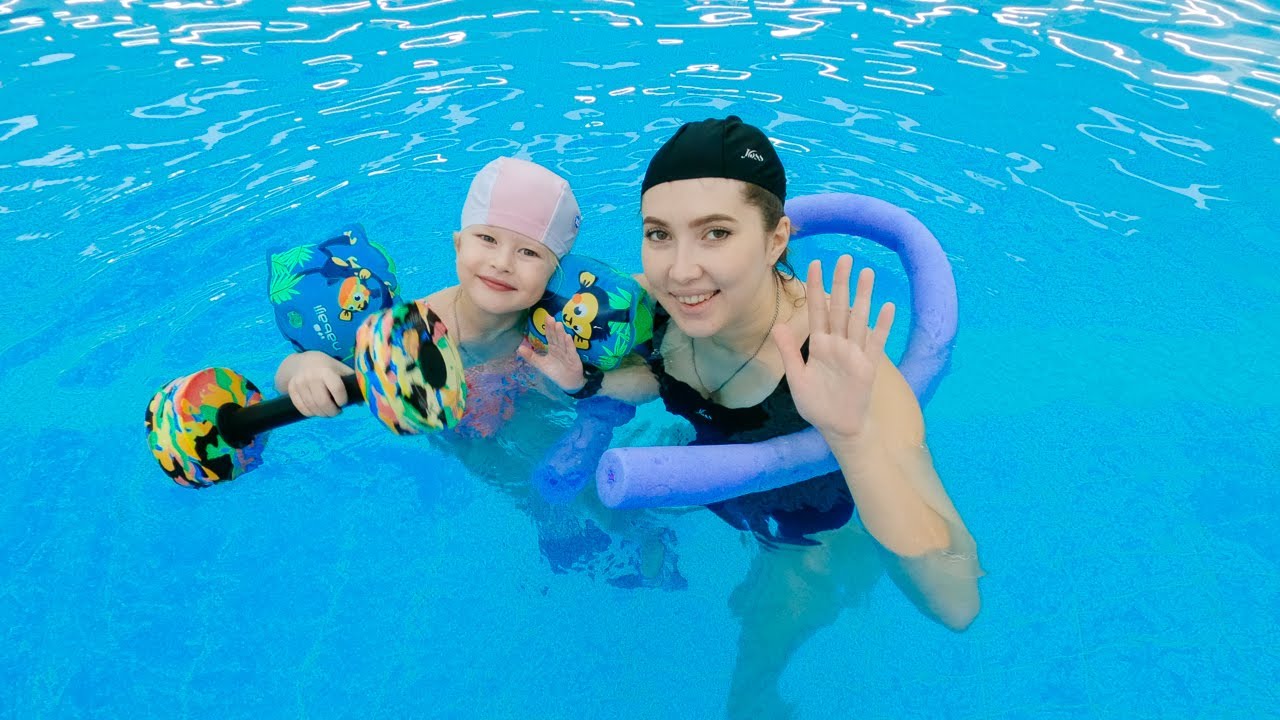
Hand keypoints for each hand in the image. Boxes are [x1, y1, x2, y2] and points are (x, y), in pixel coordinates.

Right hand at [286, 352, 352, 417]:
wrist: (302, 362)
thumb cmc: (327, 367)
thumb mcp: (341, 369)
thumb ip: (352, 382)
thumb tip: (365, 399)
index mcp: (327, 371)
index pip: (337, 389)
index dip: (342, 400)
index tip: (343, 403)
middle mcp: (312, 376)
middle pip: (323, 402)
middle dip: (332, 412)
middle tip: (336, 412)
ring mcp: (300, 383)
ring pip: (312, 407)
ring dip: (322, 414)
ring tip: (327, 411)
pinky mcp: (291, 389)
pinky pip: (301, 407)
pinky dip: (310, 413)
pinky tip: (316, 411)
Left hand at [518, 319, 586, 392]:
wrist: (569, 383)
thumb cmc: (556, 372)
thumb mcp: (541, 364)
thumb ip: (531, 356)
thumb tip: (518, 348)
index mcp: (553, 348)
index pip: (550, 336)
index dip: (548, 328)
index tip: (546, 317)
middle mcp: (560, 348)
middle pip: (556, 337)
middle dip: (553, 328)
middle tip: (550, 318)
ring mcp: (568, 353)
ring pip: (563, 342)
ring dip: (561, 334)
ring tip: (558, 324)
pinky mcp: (574, 360)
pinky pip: (571, 351)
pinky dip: (569, 345)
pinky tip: (568, 337)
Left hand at [773, 255, 894, 442]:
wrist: (838, 427)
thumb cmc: (817, 404)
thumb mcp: (797, 378)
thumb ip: (789, 352)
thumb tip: (777, 325)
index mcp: (819, 345)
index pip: (817, 310)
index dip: (816, 288)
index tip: (815, 263)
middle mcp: (837, 344)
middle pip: (839, 308)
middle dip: (841, 283)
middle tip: (844, 257)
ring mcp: (854, 353)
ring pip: (858, 319)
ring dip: (864, 297)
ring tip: (868, 273)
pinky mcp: (868, 367)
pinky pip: (876, 343)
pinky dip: (882, 325)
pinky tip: (888, 307)